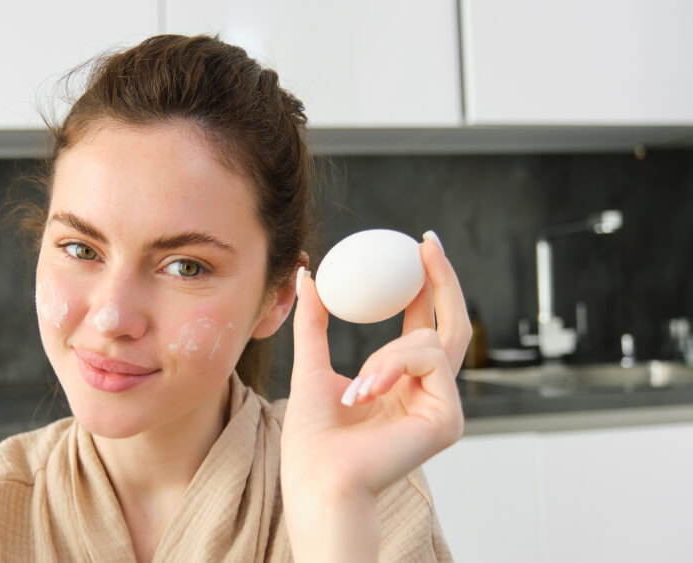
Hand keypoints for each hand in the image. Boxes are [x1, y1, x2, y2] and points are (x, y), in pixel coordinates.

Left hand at [280, 234, 469, 559]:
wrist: (317, 478)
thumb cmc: (312, 440)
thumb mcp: (310, 365)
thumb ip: (314, 322)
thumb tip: (308, 275)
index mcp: (400, 382)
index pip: (422, 324)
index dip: (424, 284)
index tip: (416, 247)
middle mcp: (427, 392)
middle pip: (452, 324)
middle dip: (444, 280)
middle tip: (426, 244)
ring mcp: (442, 407)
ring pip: (432, 342)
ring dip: (388, 353)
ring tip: (356, 389)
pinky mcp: (448, 420)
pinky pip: (430, 362)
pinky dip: (393, 367)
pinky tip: (365, 394)